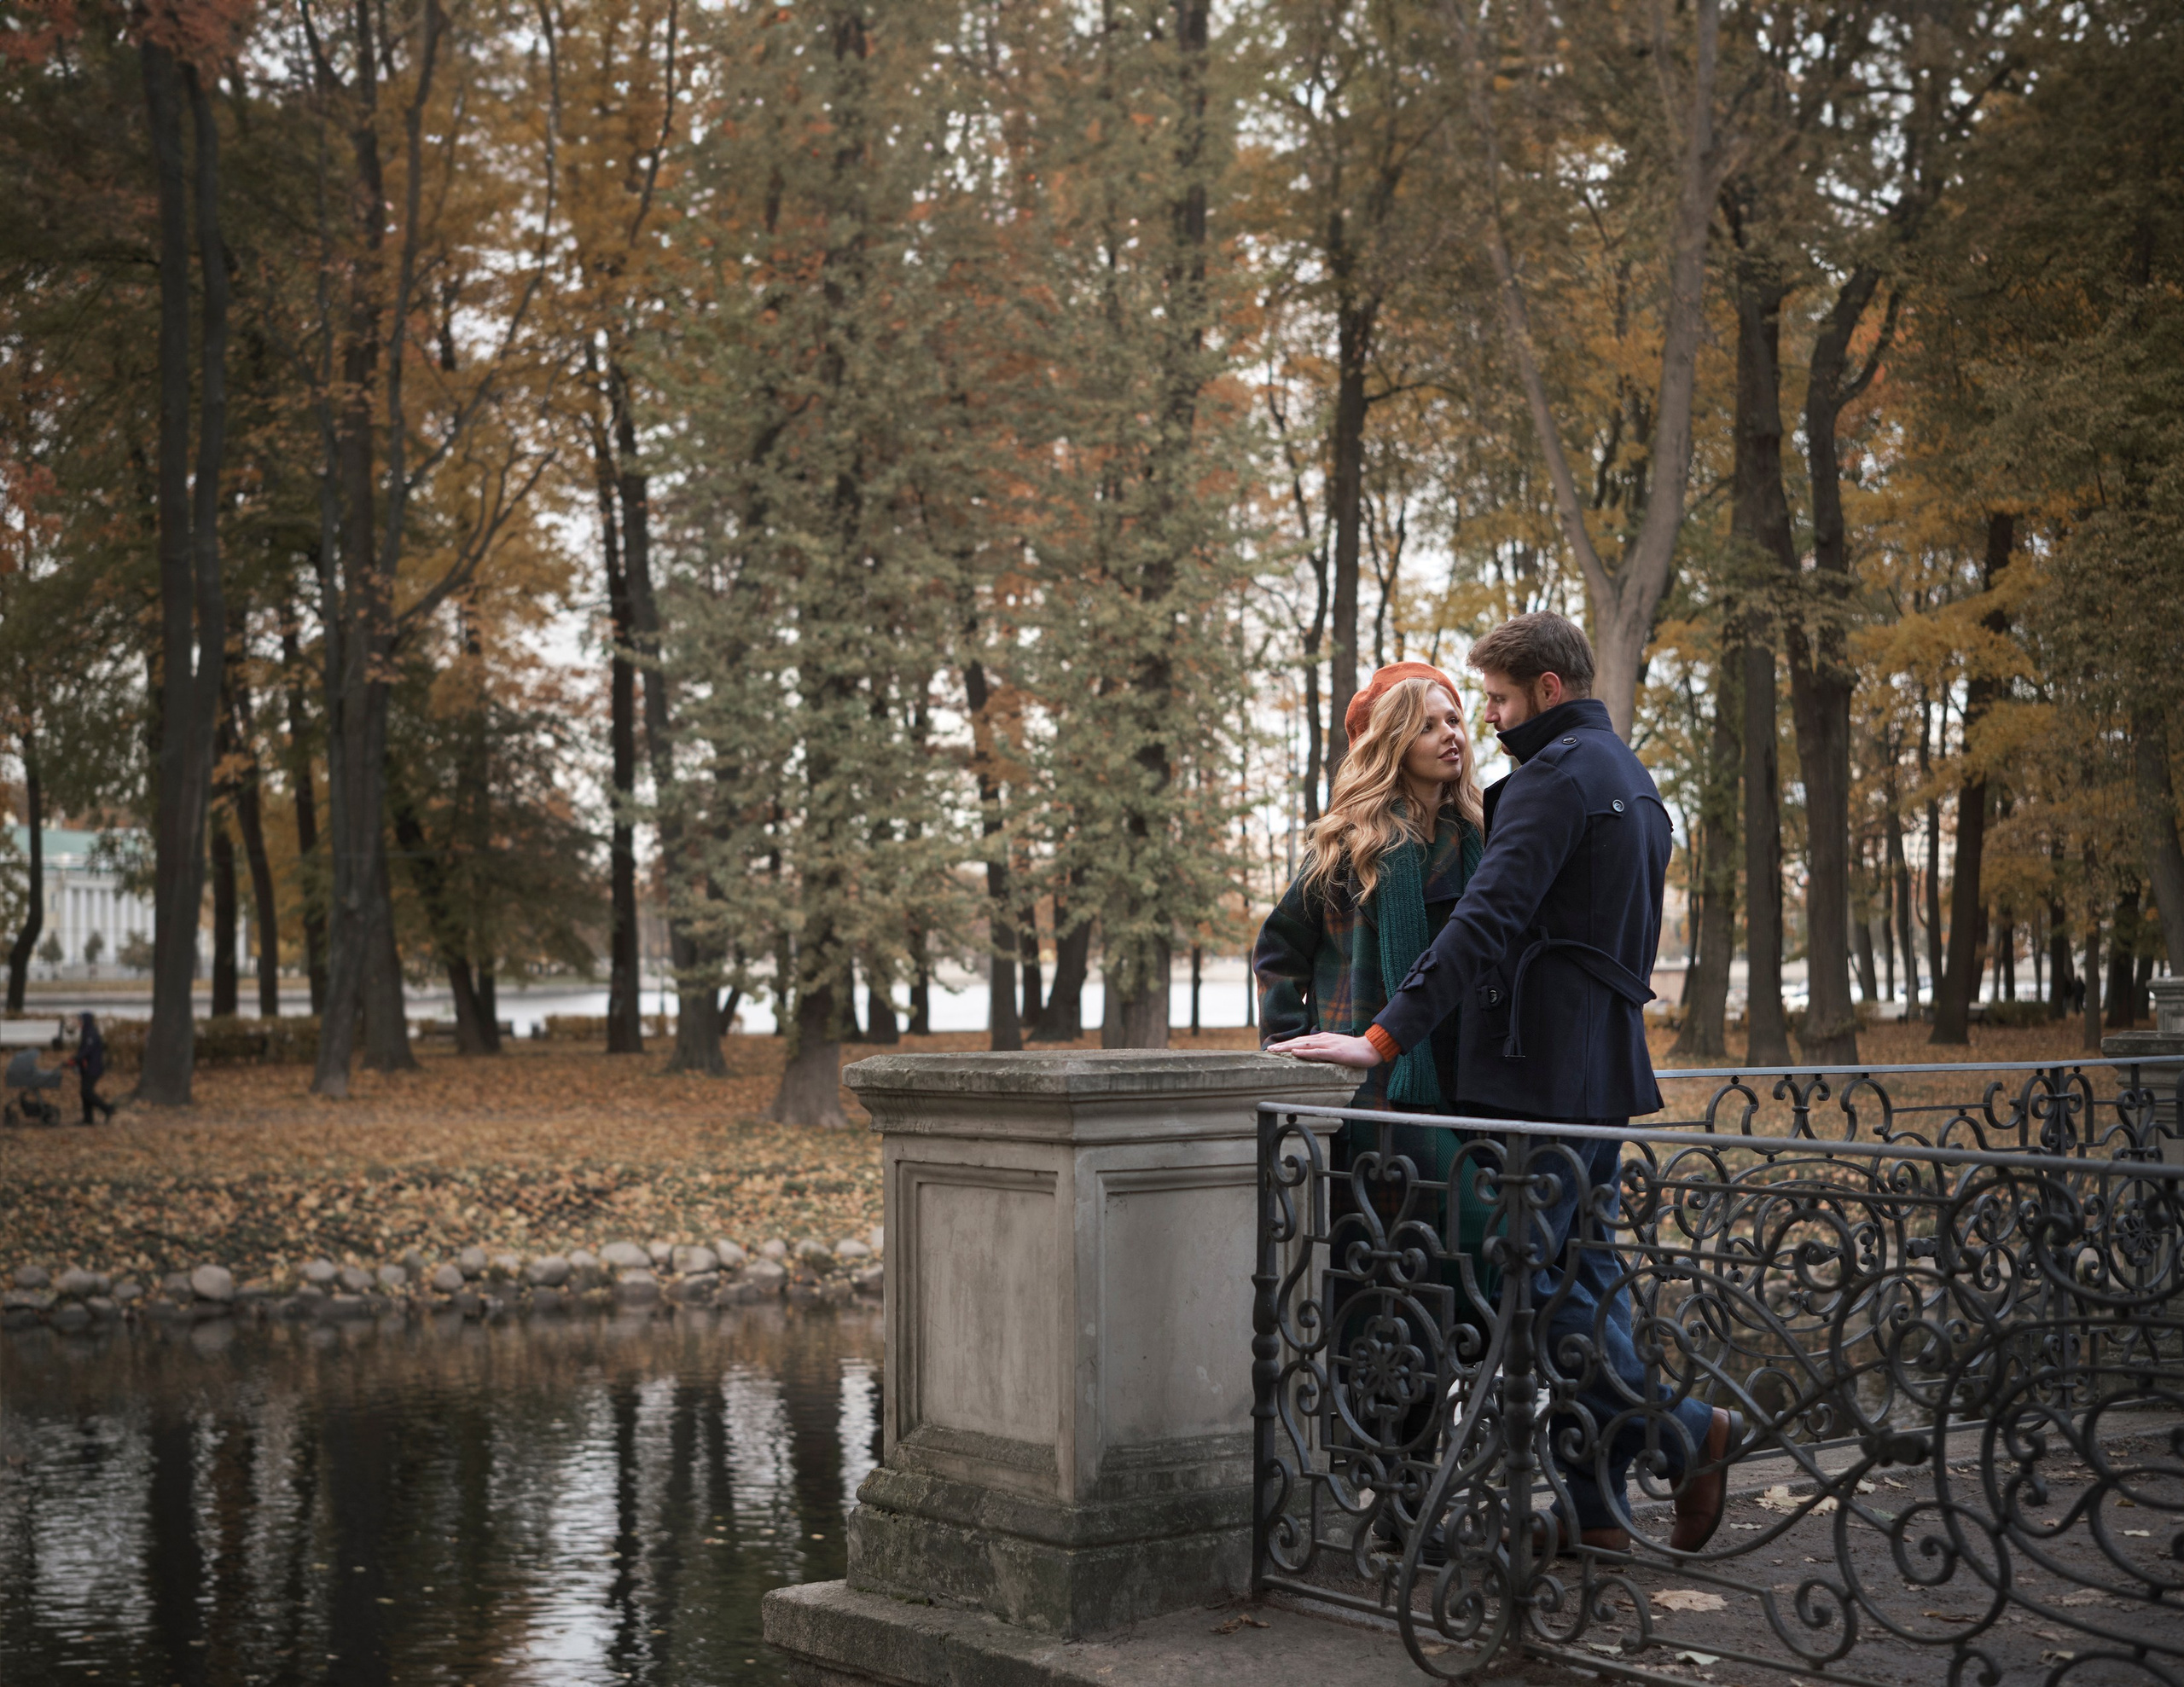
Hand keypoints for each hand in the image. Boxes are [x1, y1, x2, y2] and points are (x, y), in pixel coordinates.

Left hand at [1265, 1032, 1382, 1068]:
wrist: (1371, 1048)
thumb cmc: (1354, 1051)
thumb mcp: (1335, 1050)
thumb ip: (1324, 1052)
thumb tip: (1312, 1057)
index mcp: (1322, 1039)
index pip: (1300, 1041)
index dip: (1287, 1045)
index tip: (1274, 1049)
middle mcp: (1323, 1039)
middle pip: (1299, 1042)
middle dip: (1282, 1046)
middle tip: (1268, 1051)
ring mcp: (1329, 1045)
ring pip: (1304, 1045)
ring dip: (1288, 1048)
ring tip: (1275, 1051)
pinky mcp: (1336, 1053)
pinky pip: (1318, 1052)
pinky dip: (1305, 1053)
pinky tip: (1295, 1053)